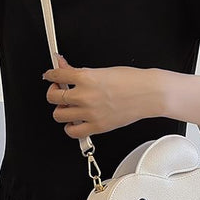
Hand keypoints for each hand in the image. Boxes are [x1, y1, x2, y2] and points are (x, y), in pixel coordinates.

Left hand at [43, 55, 162, 138]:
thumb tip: (65, 67)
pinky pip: (73, 132)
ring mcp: (90, 113)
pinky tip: (75, 121)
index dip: (50, 75)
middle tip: (60, 90)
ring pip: (58, 115)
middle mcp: (85, 96)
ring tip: (69, 107)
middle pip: (53, 97)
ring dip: (61, 110)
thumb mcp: (102, 70)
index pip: (56, 75)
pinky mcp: (97, 127)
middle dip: (54, 92)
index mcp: (86, 77)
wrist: (149, 93)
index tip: (51, 76)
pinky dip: (70, 128)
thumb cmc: (132, 81)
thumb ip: (80, 72)